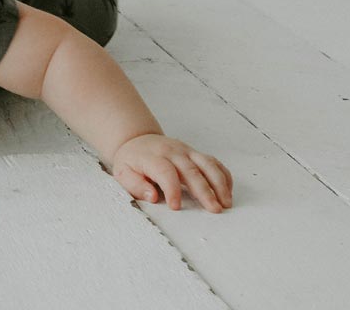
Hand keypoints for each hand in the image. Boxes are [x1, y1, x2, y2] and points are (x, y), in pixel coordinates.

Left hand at [111, 134, 232, 212]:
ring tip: (226, 203)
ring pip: (206, 164)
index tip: (176, 207)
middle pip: (191, 170)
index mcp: (151, 157)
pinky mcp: (195, 153)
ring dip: (219, 183)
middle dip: (204, 190)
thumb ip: (135, 184)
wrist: (138, 140)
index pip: (164, 172)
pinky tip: (227, 191)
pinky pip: (213, 162)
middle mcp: (171, 152)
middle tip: (214, 209)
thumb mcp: (122, 172)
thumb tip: (152, 196)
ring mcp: (185, 151)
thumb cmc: (132, 160)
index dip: (171, 189)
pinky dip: (223, 175)